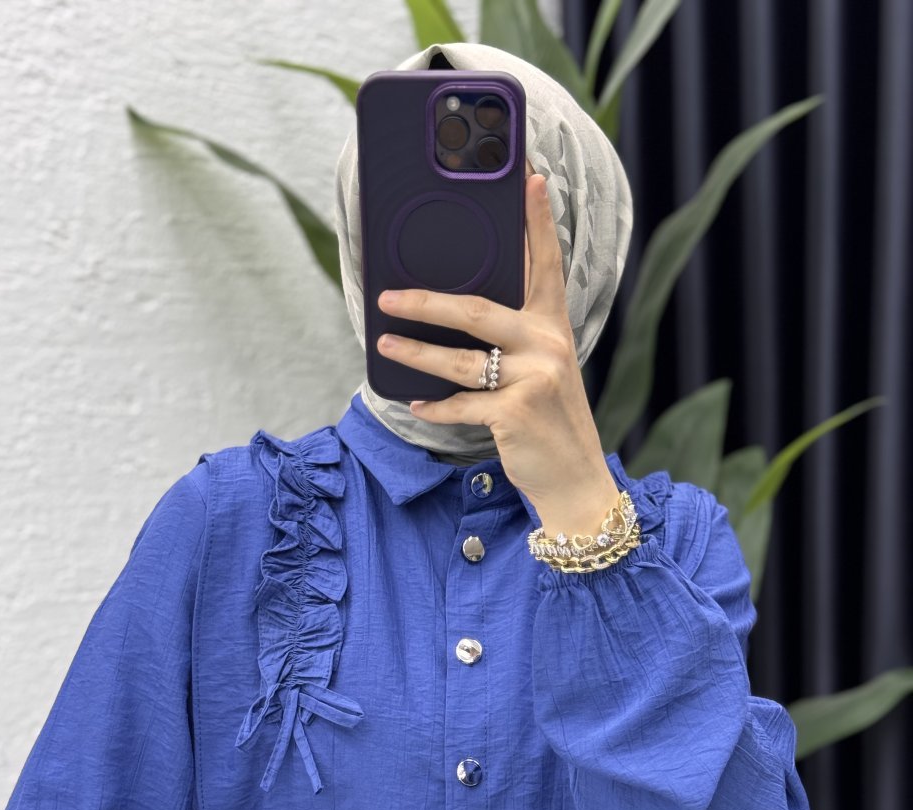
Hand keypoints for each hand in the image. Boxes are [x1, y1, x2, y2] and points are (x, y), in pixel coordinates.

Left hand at [375, 171, 618, 526]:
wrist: (576, 480)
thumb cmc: (550, 422)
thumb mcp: (543, 372)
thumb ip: (514, 343)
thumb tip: (456, 319)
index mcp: (553, 328)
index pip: (545, 264)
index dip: (537, 221)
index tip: (528, 177)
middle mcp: (547, 346)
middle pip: (476, 310)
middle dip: (425, 302)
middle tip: (387, 296)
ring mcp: (533, 379)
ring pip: (459, 360)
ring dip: (415, 353)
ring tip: (385, 344)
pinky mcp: (516, 414)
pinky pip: (460, 404)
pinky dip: (435, 407)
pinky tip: (417, 404)